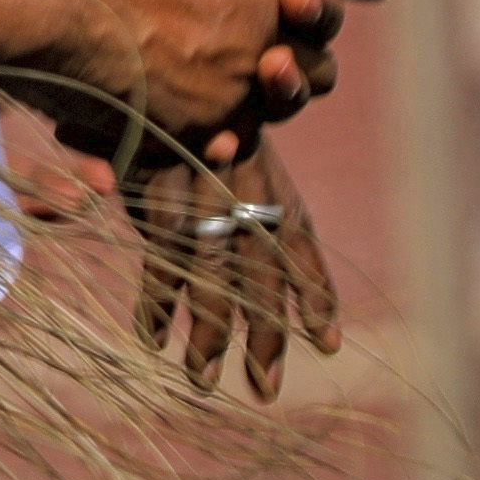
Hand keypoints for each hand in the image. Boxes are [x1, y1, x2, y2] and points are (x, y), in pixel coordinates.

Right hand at [0, 0, 314, 164]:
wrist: (26, 0)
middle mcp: (258, 32)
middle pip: (316, 41)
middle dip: (317, 29)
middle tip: (306, 21)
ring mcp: (226, 87)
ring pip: (278, 93)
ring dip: (278, 78)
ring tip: (262, 69)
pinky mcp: (188, 127)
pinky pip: (229, 130)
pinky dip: (229, 118)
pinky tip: (217, 110)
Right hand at [123, 147, 340, 397]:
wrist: (175, 88)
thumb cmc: (222, 138)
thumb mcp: (261, 180)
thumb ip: (290, 246)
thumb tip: (325, 331)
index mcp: (280, 199)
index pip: (306, 256)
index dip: (316, 299)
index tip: (328, 344)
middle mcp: (249, 207)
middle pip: (261, 285)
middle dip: (264, 341)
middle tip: (265, 391)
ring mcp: (205, 211)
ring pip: (211, 286)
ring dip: (205, 338)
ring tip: (201, 382)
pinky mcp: (162, 210)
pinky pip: (160, 269)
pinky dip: (155, 306)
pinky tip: (151, 339)